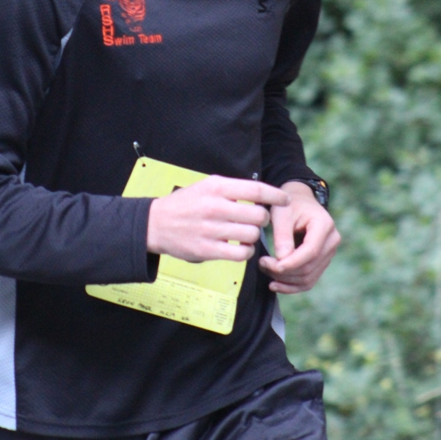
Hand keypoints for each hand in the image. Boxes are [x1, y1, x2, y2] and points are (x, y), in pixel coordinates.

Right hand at [147, 175, 288, 262]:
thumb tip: (262, 194)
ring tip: (246, 234)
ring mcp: (211, 229)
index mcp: (216, 188)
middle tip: (258, 221)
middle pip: (258, 215)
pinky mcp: (207, 250)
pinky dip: (246, 251)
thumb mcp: (205, 186)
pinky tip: (240, 247)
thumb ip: (231, 189)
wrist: (155, 224)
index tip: (285, 200)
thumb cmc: (185, 204)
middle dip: (263, 219)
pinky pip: (240, 253)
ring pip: (251, 235)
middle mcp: (215, 207)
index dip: (275, 195)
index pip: (256, 190)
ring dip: (254, 236)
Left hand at [258, 181, 340, 293]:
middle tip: (262, 264)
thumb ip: (282, 236)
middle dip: (284, 271)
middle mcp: (332, 241)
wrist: (299, 201)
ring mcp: (328, 253)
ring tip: (265, 270)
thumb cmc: (289, 204)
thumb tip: (282, 261)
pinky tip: (275, 285)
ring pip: (308, 277)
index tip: (270, 265)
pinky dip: (292, 286)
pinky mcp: (321, 262)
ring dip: (285, 280)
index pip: (310, 251)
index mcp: (325, 225)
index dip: (291, 263)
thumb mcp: (282, 213)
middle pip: (309, 267)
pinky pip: (308, 280)